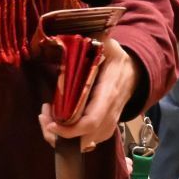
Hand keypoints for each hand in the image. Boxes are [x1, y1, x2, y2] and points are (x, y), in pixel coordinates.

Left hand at [39, 35, 138, 152]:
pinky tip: (57, 121)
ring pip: (86, 142)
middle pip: (86, 137)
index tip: (50, 123)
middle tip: (43, 117)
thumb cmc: (115, 58)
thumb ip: (90, 40)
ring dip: (61, 135)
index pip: (91, 120)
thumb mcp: (106, 44)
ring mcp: (109, 122)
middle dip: (59, 135)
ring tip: (47, 116)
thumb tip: (64, 36)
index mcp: (109, 92)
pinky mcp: (104, 126)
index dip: (70, 129)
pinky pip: (87, 139)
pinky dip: (69, 136)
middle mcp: (110, 112)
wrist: (134, 72)